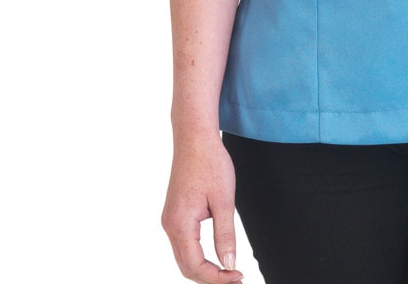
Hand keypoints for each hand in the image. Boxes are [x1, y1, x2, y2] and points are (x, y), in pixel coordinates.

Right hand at [161, 131, 244, 282]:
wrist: (195, 138)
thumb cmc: (210, 163)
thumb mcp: (224, 200)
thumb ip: (225, 235)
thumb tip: (228, 264)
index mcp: (180, 224)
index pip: (195, 266)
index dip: (217, 278)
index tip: (237, 277)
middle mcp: (170, 225)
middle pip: (186, 267)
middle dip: (210, 277)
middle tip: (234, 278)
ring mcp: (170, 219)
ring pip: (184, 257)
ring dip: (204, 268)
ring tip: (227, 270)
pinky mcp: (174, 213)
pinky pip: (183, 244)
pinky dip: (198, 255)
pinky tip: (214, 254)